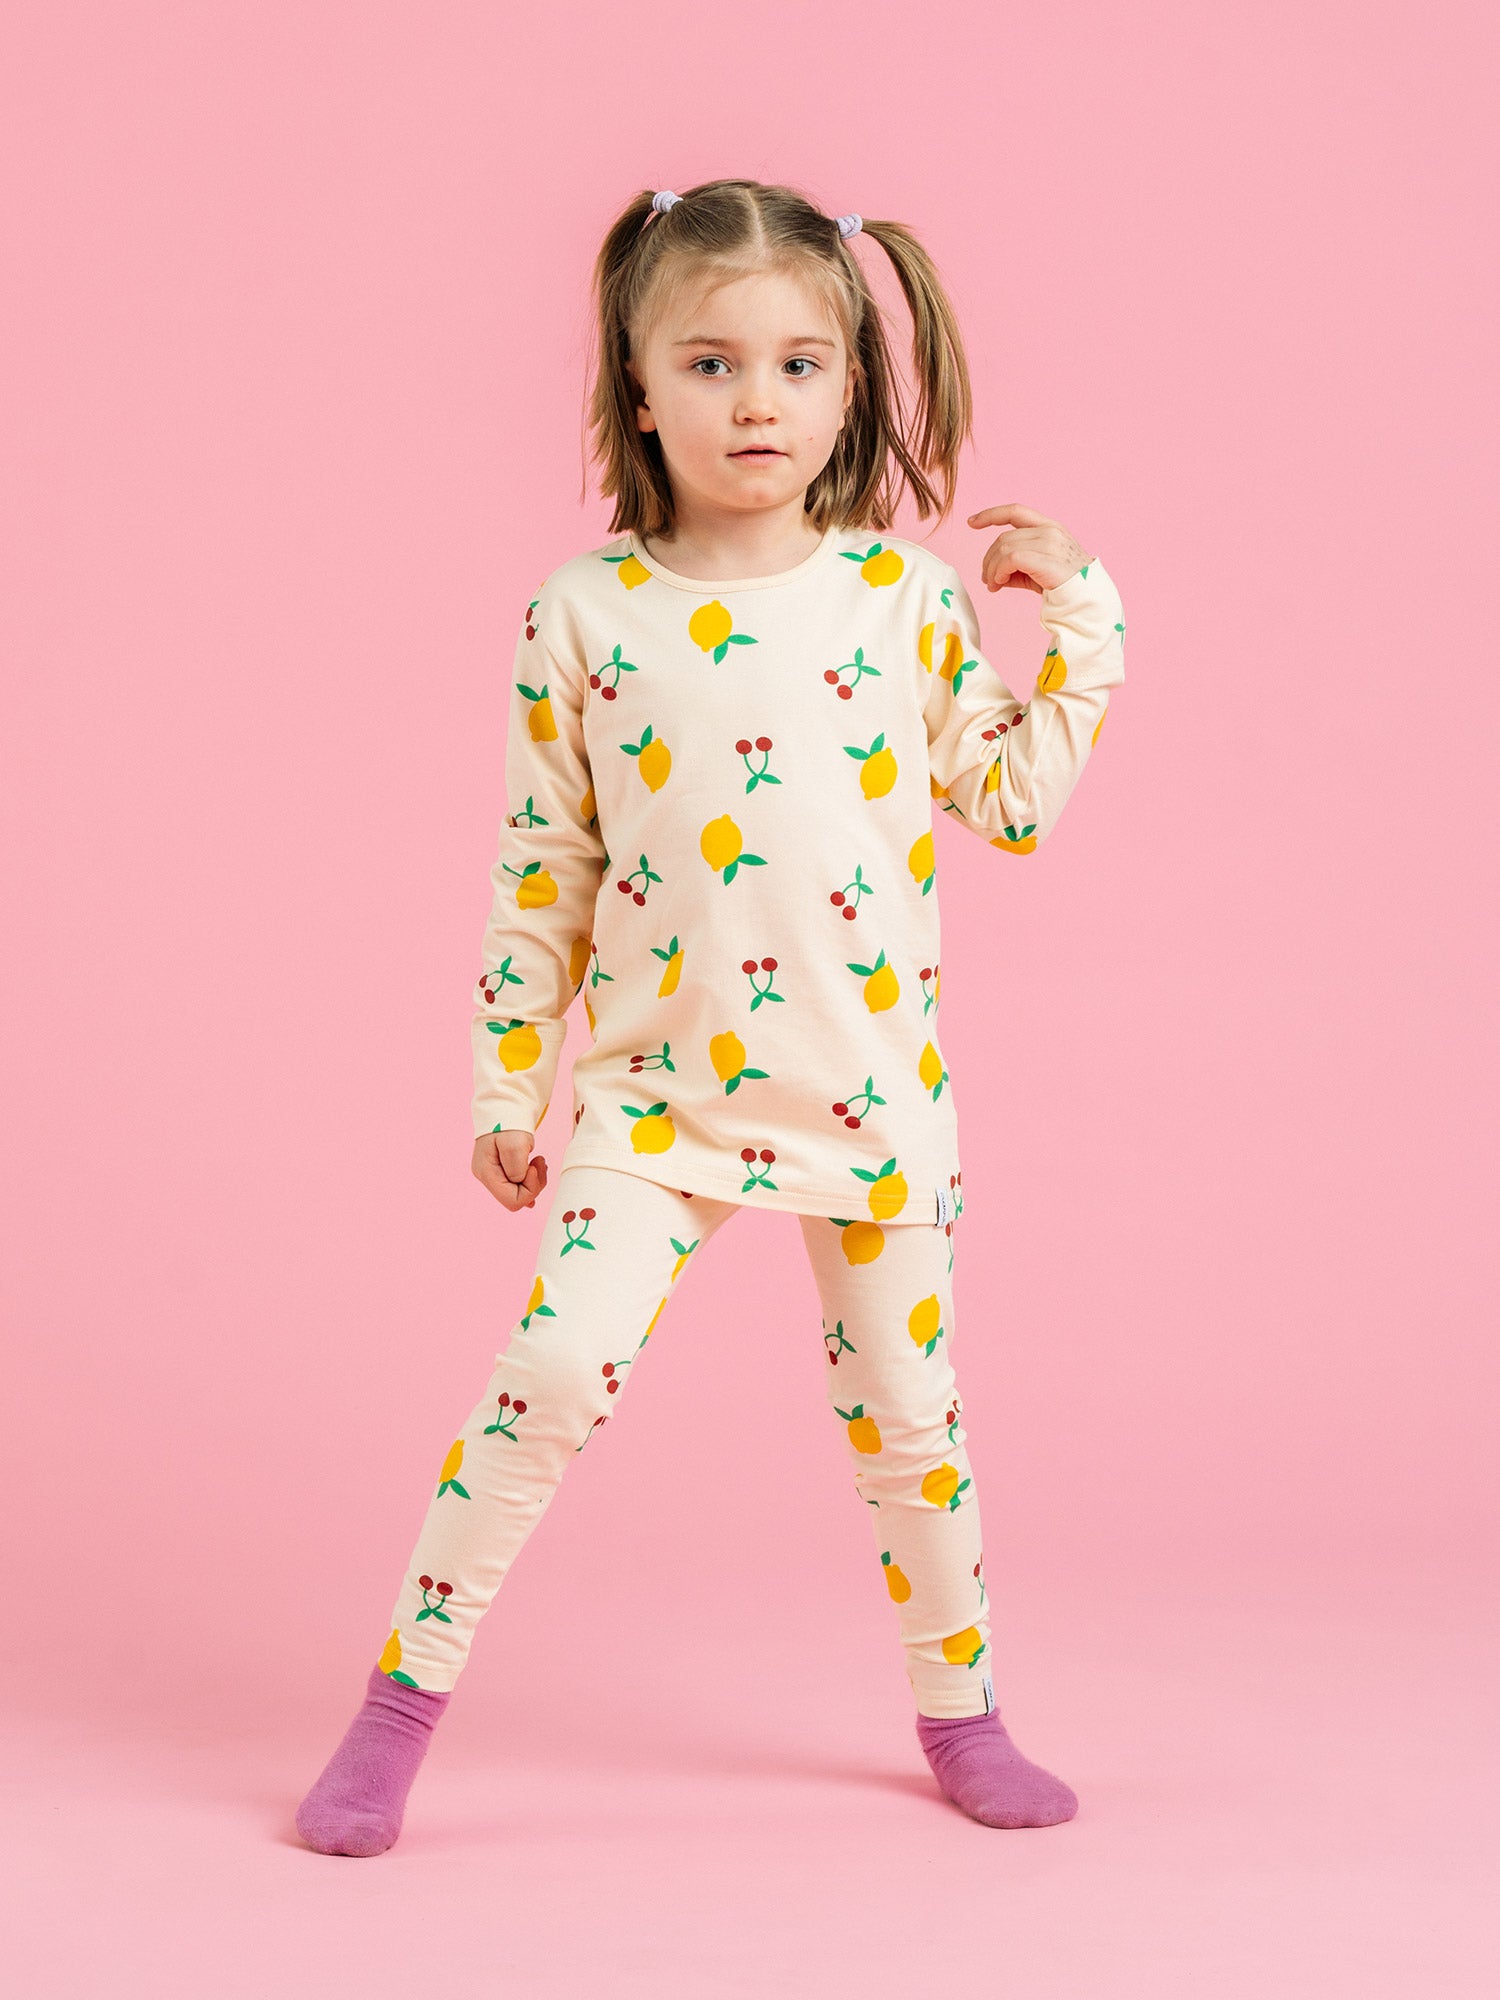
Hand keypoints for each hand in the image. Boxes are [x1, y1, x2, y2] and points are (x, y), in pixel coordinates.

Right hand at [472, 1130, 547, 1210]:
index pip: (512, 1201)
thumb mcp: (515, 1145)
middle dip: (533, 1184)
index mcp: (486, 1174)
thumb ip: (517, 1170)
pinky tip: (534, 1166)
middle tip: (539, 1162)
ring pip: (519, 1193)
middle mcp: (486, 1177)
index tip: (533, 1167)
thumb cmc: (509, 1123)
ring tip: (538, 1160)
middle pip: (516, 1199)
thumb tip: (520, 1183)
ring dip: (534, 1179)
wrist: (506, 1106)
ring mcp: (493, 1174)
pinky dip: (531, 1177)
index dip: (529, 1189)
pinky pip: (519, 1184)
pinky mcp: (501, 1171)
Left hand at [966, 503, 1093, 592]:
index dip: (991, 514)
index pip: (1015, 511)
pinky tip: (999, 584)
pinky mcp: (1045, 557)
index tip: (971, 522)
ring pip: (1004, 548)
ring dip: (992, 569)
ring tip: (993, 585)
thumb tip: (994, 575)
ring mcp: (1049, 541)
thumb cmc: (1065, 586)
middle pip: (1003, 537)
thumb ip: (1017, 567)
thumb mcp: (1038, 571)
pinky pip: (1010, 558)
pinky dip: (999, 571)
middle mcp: (1049, 530)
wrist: (1087, 598)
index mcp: (1049, 527)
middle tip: (986, 580)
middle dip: (988, 559)